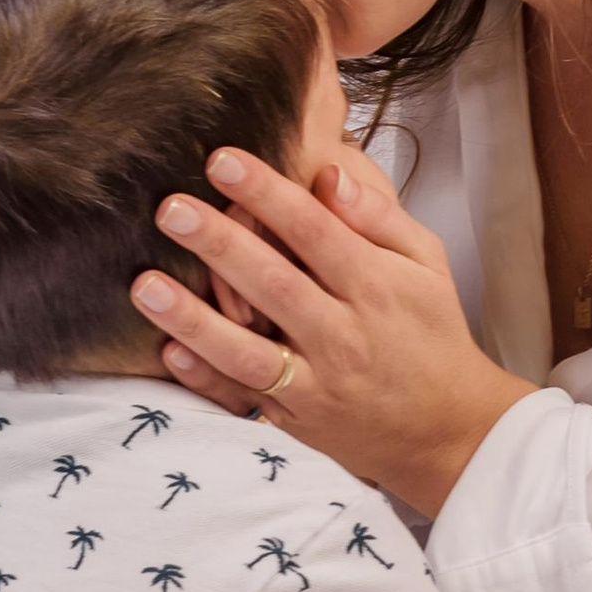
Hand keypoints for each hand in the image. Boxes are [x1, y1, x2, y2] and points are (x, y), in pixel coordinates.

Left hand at [133, 135, 534, 514]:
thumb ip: (379, 218)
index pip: (316, 232)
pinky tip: (167, 352)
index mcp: (376, 288)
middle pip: (275, 284)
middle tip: (170, 208)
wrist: (446, 430)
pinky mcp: (296, 420)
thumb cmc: (431, 332)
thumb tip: (328, 172)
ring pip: (248, 351)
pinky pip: (244, 399)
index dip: (268, 194)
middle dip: (220, 245)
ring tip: (145, 285)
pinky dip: (205, 379)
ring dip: (193, 319)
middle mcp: (344, 335)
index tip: (222, 160)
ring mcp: (318, 383)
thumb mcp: (427, 265)